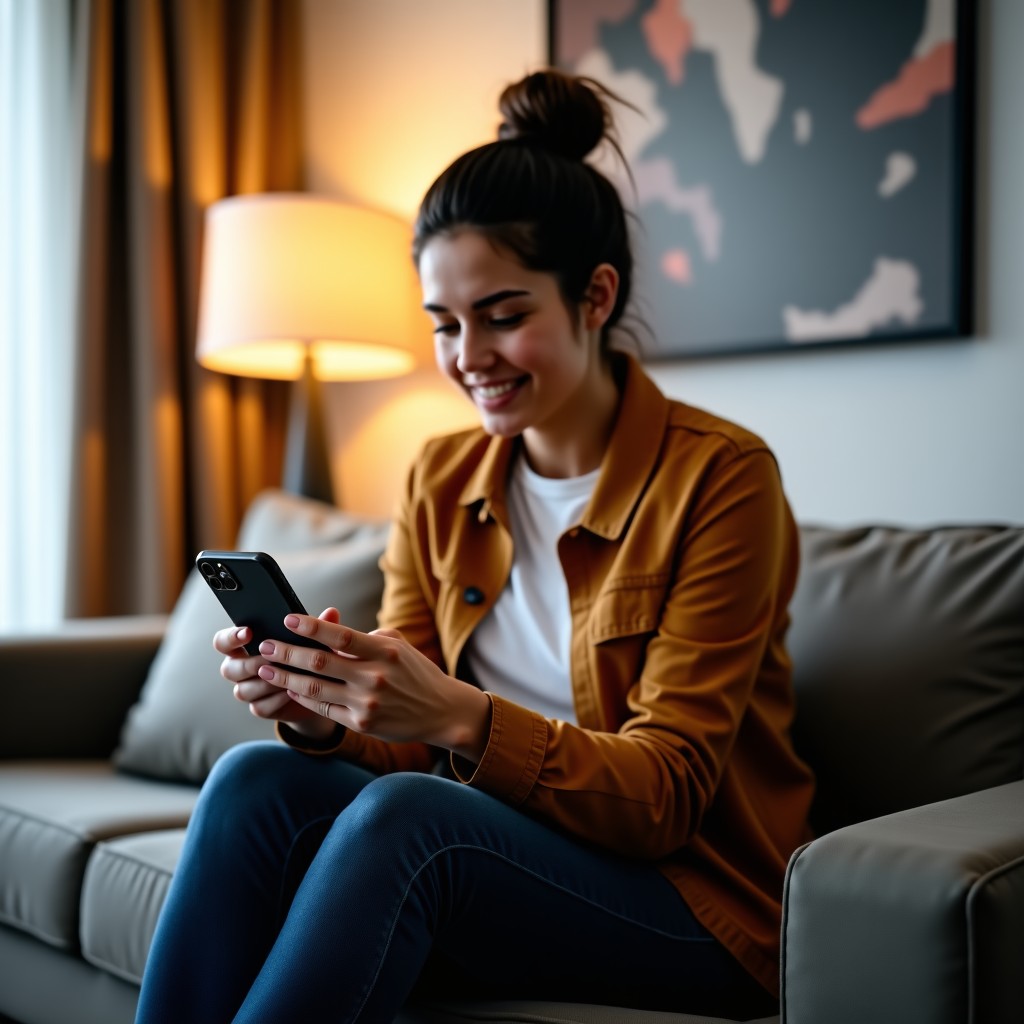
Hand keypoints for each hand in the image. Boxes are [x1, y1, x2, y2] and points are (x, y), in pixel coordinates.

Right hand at [212, 612, 337, 741]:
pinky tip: (290, 693)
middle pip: (228, 669)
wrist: (317, 690)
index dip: (231, 637)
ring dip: (265, 683)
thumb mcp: (311, 640)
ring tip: (286, 676)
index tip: (249, 632)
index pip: (223, 641)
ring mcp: (248, 690)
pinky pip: (260, 707)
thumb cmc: (307, 657)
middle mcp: (241, 668)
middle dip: (250, 664)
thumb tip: (331, 612)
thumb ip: (317, 626)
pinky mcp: (260, 708)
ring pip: (243, 690)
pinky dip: (276, 700)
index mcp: (245, 646)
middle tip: (269, 659)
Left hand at [256, 611, 491, 761]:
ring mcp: (367, 702)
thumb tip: (331, 631)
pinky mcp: (362, 723)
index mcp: (384, 651)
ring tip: (265, 669)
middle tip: (265, 645)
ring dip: (285, 677)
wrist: (441, 711)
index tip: (288, 619)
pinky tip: (289, 688)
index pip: (340, 635)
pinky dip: (303, 697)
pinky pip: (324, 708)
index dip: (312, 627)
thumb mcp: (399, 647)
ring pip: (314, 688)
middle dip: (286, 652)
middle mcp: (374, 676)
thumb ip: (367, 638)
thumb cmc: (416, 672)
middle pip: (319, 662)